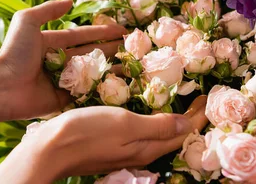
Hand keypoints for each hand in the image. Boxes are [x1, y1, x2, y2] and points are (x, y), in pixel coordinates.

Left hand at [0, 0, 127, 126]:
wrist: (2, 88)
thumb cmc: (13, 53)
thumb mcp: (26, 22)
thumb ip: (48, 11)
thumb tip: (70, 2)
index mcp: (51, 44)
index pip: (83, 36)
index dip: (102, 32)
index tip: (122, 30)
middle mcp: (59, 62)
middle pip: (91, 54)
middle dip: (112, 49)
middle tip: (133, 47)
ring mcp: (63, 82)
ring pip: (92, 73)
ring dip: (111, 68)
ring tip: (132, 64)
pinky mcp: (63, 100)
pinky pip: (86, 93)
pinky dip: (102, 89)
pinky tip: (120, 85)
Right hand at [0, 96, 209, 183]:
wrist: (49, 150)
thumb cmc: (86, 132)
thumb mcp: (125, 124)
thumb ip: (157, 124)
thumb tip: (188, 123)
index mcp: (146, 148)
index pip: (182, 133)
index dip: (197, 117)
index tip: (207, 101)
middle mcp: (138, 154)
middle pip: (170, 137)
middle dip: (187, 121)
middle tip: (197, 101)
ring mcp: (123, 153)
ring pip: (154, 137)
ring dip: (168, 122)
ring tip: (176, 105)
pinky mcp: (109, 149)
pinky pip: (138, 136)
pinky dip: (149, 123)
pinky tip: (143, 114)